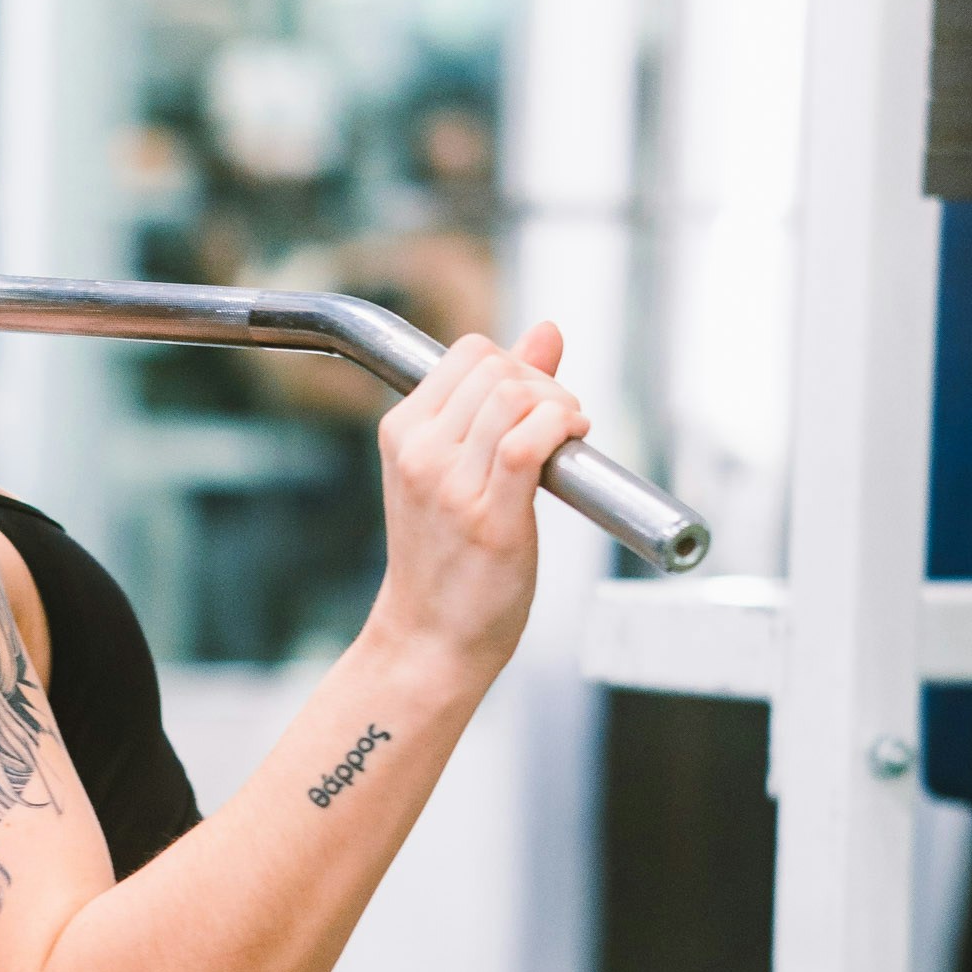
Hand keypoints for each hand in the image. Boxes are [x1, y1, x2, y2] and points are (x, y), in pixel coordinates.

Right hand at [366, 321, 587, 684]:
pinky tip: (569, 445)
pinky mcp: (488, 517)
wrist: (430, 638)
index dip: (515, 364)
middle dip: (544, 385)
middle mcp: (420, 452)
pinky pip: (527, 442)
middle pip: (496, 368)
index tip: (534, 404)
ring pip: (514, 397)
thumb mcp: (456, 467)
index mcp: (402, 432)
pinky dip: (559, 429)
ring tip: (565, 440)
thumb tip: (546, 333)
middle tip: (559, 424)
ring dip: (558, 407)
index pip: (468, 352)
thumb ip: (499, 398)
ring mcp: (449, 485)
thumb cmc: (447, 558)